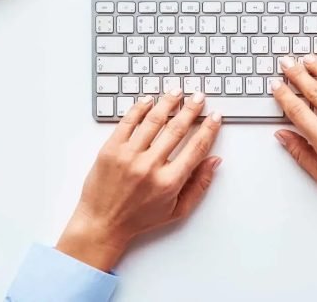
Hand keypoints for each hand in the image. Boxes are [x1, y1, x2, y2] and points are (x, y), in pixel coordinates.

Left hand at [56, 91, 221, 271]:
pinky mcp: (110, 150)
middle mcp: (150, 167)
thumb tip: (215, 160)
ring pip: (153, 120)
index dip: (209, 129)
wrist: (101, 224)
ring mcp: (128, 156)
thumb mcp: (177, 210)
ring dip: (168, 102)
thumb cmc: (140, 219)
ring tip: (177, 92)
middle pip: (177, 129)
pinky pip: (128, 122)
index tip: (215, 116)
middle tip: (199, 97)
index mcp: (169, 182)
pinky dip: (139, 108)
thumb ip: (200, 185)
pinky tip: (149, 100)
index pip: (196, 147)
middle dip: (191, 109)